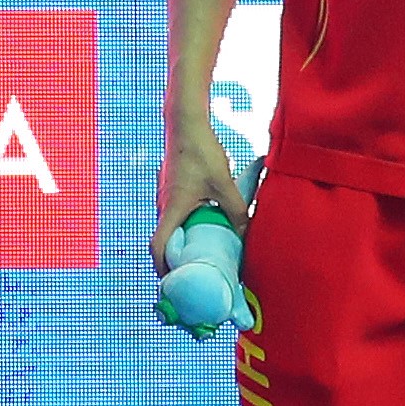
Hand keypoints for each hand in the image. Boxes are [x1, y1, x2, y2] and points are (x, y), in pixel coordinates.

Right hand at [152, 107, 248, 272]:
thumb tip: (246, 232)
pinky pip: (175, 216)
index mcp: (172, 209)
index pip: (158, 246)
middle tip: (192, 275)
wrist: (186, 123)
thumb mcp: (223, 182)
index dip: (163, 268)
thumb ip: (236, 209)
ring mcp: (167, 197)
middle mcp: (164, 206)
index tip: (173, 282)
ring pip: (170, 228)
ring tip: (200, 257)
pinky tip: (203, 229)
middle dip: (175, 261)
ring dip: (181, 244)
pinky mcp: (172, 190)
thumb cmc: (201, 151)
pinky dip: (184, 228)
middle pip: (163, 241)